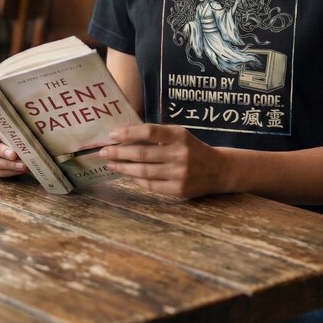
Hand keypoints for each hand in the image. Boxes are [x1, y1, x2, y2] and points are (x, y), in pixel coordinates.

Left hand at [99, 123, 227, 198]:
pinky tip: (127, 174)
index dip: (129, 133)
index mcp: (180, 136)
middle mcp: (180, 154)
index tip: (112, 134)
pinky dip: (136, 179)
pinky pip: (151, 185)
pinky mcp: (179, 190)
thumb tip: (124, 135)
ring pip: (144, 172)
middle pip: (142, 154)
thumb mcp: (179, 135)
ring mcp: (180, 174)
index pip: (150, 132)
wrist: (218, 170)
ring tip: (111, 163)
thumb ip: (157, 134)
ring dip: (123, 167)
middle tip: (103, 151)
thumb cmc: (192, 148)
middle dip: (119, 152)